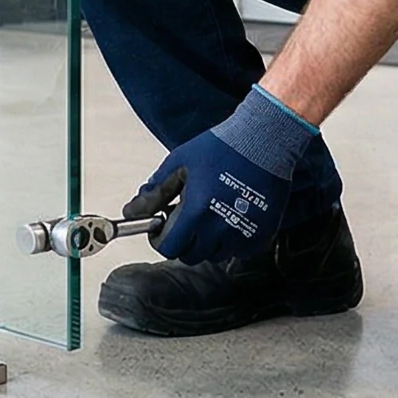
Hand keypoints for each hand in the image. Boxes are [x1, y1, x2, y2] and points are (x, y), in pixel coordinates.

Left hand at [124, 86, 318, 265]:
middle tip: (186, 219)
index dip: (160, 240)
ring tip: (211, 215)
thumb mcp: (180, 164)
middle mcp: (220, 229)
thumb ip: (155, 191)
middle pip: (191, 256)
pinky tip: (231, 217)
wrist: (264, 141)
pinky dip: (231, 241)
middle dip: (183, 241)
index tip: (161, 230)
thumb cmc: (222, 148)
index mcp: (196, 212)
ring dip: (208, 242)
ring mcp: (242, 235)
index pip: (169, 248)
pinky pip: (238, 251)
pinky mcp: (261, 235)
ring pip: (215, 255)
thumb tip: (132, 210)